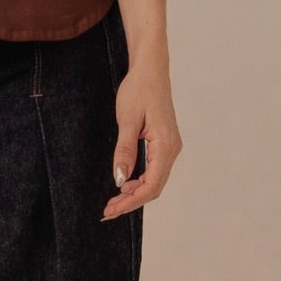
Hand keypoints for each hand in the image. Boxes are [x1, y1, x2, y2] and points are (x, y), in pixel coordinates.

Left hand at [101, 61, 182, 219]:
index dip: (131, 201)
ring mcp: (169, 146)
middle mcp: (172, 149)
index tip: (111, 210)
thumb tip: (120, 180)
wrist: (150, 69)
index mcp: (166, 145)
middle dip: (131, 201)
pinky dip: (140, 180)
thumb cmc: (139, 89)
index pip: (151, 185)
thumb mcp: (128, 119)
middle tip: (107, 211)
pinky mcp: (164, 143)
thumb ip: (125, 150)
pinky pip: (154, 169)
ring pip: (155, 179)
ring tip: (113, 200)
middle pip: (154, 187)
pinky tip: (125, 183)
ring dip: (135, 192)